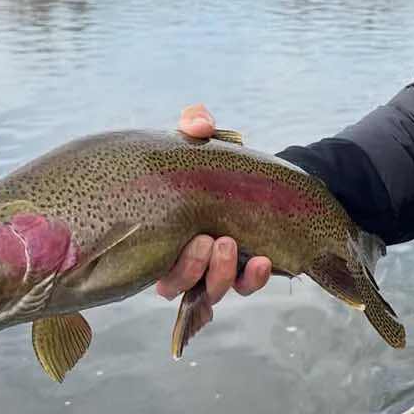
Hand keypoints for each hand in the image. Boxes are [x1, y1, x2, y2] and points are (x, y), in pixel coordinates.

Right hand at [153, 104, 273, 303]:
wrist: (253, 173)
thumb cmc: (212, 161)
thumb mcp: (198, 140)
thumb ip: (194, 123)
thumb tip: (198, 126)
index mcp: (162, 236)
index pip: (151, 266)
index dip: (164, 264)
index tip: (181, 239)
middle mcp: (184, 260)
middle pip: (178, 284)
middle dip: (192, 267)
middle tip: (207, 240)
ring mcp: (215, 269)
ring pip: (212, 289)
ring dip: (220, 273)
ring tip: (229, 244)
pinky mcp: (245, 271)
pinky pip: (246, 286)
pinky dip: (254, 278)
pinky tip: (263, 262)